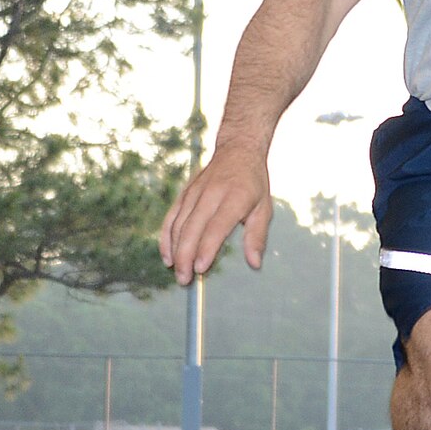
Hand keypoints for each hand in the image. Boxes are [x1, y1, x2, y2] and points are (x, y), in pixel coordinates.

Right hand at [159, 145, 272, 285]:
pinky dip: (167, 237)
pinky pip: (172, 217)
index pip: (216, 226)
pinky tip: (167, 255)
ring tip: (177, 272)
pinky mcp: (185, 193)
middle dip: (186, 255)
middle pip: (193, 228)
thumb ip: (257, 237)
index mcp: (234, 197)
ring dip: (175, 250)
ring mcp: (195, 192)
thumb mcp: (264, 208)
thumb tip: (254, 263)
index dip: (206, 248)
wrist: (237, 150)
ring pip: (179, 224)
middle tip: (185, 279)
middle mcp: (211, 194)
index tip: (200, 268)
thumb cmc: (253, 184)